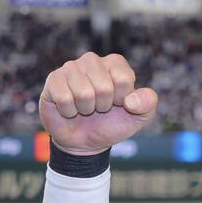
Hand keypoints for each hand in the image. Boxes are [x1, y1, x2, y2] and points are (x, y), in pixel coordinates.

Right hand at [39, 52, 157, 155]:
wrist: (86, 141)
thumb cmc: (112, 123)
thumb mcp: (140, 117)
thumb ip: (148, 103)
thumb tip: (130, 101)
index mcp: (115, 63)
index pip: (124, 79)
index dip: (122, 99)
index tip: (118, 103)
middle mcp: (92, 60)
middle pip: (104, 87)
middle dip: (103, 106)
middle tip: (99, 108)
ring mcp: (70, 68)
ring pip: (84, 93)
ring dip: (86, 109)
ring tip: (85, 108)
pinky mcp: (53, 80)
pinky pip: (64, 98)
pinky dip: (69, 112)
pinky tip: (70, 109)